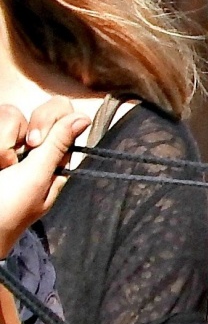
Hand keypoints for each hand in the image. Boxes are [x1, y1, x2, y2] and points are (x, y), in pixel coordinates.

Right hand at [0, 100, 89, 257]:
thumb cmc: (8, 209)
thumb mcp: (36, 178)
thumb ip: (57, 146)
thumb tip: (84, 118)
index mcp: (53, 160)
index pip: (63, 119)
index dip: (50, 121)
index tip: (35, 141)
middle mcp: (32, 148)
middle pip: (31, 114)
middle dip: (15, 132)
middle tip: (10, 160)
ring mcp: (10, 145)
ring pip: (9, 115)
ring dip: (1, 142)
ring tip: (0, 165)